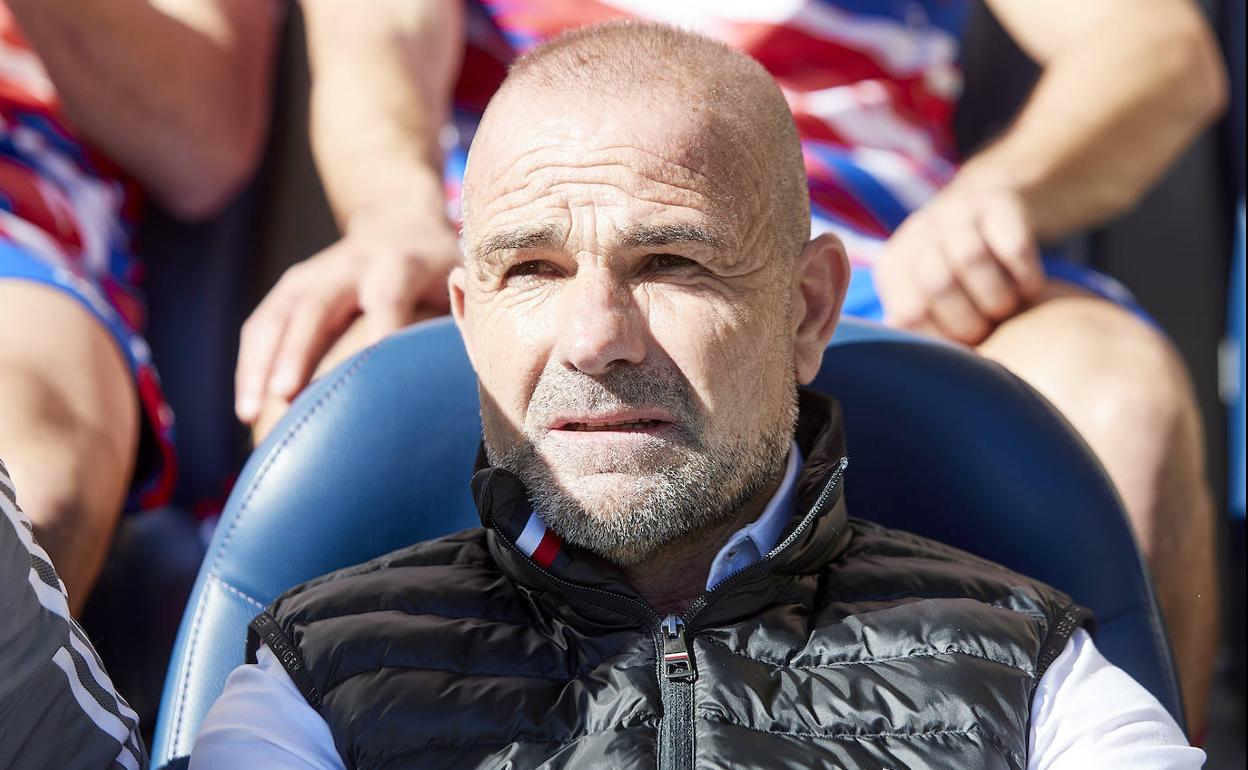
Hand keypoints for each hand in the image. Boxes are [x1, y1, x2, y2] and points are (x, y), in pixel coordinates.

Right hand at [234, 207, 458, 423]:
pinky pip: (260, 326)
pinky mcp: (289, 289)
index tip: (372, 365)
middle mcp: (349, 264)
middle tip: (285, 396)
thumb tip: (472, 374)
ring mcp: (312, 274)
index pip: (388, 292)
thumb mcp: (462, 278)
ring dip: (260, 364)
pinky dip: (250, 365)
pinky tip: (246, 407)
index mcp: (400, 262)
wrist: (398, 217)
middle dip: (297, 350)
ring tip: (250, 415)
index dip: (380, 324)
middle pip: (316, 306)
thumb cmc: (440, 268)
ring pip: (276, 317)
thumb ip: (463, 316)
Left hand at [875, 185, 1044, 345]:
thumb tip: (913, 362)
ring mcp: (957, 211)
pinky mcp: (1001, 201)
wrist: (1004, 207)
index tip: (964, 346)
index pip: (907, 315)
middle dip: (971, 322)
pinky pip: (1014, 246)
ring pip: (972, 261)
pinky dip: (1027, 276)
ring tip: (1009, 309)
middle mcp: (918, 233)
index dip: (942, 340)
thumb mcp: (932, 298)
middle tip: (990, 328)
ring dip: (998, 298)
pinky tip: (1030, 288)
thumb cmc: (967, 275)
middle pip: (938, 285)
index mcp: (895, 265)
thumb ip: (920, 327)